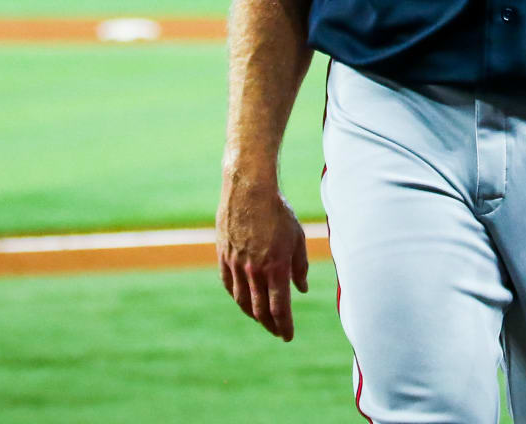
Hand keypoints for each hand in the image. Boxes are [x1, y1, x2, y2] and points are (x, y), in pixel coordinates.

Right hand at [216, 174, 308, 340]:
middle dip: (270, 324)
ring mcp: (236, 265)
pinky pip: (229, 285)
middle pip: (260, 310)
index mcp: (276, 268)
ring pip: (243, 301)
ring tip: (261, 319)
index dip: (284, 326)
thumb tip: (302, 289)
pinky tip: (243, 300)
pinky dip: (237, 297)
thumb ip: (300, 267)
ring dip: (253, 314)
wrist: (249, 190)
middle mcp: (254, 271)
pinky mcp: (224, 256)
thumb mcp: (297, 238)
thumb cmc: (278, 212)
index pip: (280, 308)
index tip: (288, 336)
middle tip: (276, 331)